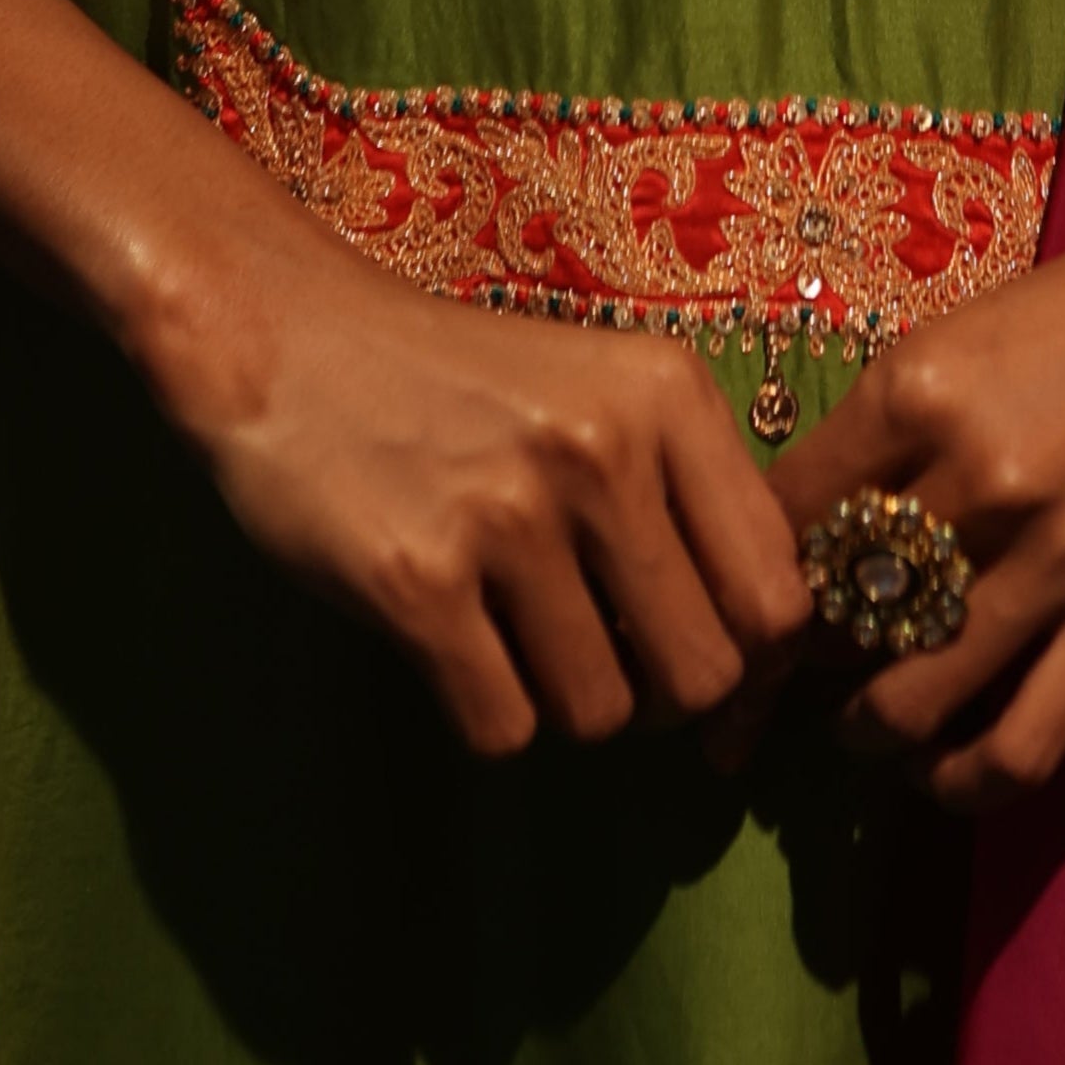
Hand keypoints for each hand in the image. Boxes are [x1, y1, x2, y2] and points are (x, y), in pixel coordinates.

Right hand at [136, 203, 814, 759]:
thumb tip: (759, 650)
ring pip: (602, 713)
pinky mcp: (417, 580)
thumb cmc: (459, 382)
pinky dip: (487, 712)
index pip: (778, 593)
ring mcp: (508, 516)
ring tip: (518, 635)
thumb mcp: (603, 390)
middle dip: (659, 694)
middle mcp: (602, 450)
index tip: (698, 645)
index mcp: (668, 396)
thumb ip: (688, 492)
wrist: (286, 336)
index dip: (749, 650)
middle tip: (608, 657)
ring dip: (564, 701)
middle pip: (703, 674)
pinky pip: (504, 727)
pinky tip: (457, 643)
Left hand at [765, 171, 1064, 807]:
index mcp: (916, 384)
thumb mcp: (974, 331)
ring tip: (858, 730)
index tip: (739, 611)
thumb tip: (817, 528)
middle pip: (838, 611)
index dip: (744, 580)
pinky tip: (942, 776)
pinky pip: (1024, 743)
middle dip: (795, 666)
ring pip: (912, 695)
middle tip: (783, 687)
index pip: (782, 517)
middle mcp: (974, 474)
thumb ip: (895, 425)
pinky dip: (966, 782)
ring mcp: (1055, 554)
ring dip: (865, 731)